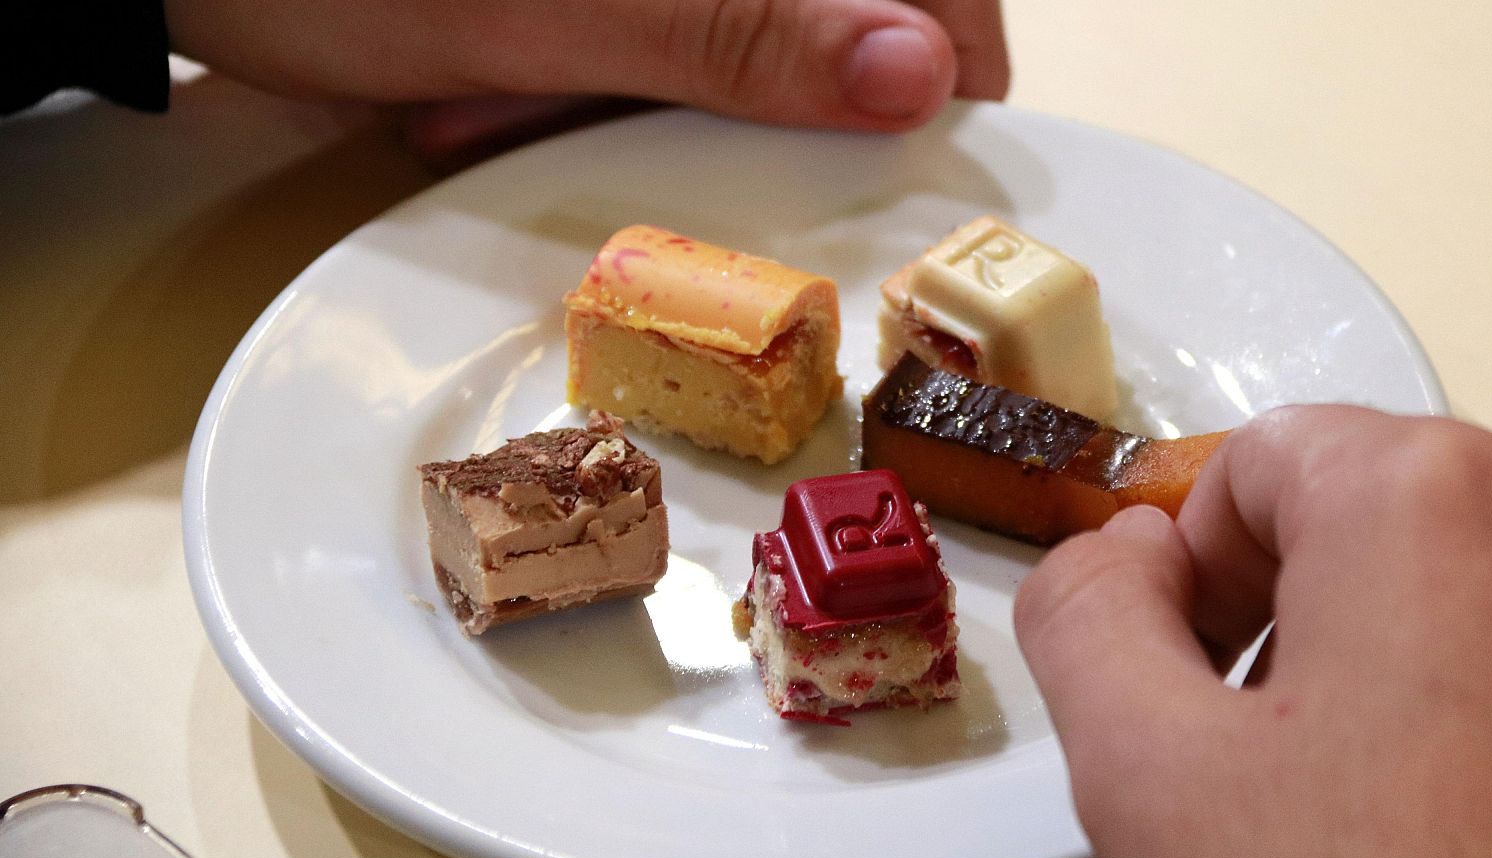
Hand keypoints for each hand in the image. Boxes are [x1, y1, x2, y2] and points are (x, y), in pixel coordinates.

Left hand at [162, 0, 1008, 167]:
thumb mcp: (554, 8)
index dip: (940, 50)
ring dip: (641, 108)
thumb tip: (919, 73)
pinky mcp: (609, 0)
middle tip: (628, 125)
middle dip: (736, 100)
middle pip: (825, 15)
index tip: (913, 146)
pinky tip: (487, 94)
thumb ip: (741, 34)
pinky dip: (587, 96)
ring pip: (732, 51)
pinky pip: (653, 60)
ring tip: (515, 102)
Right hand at [1015, 405, 1491, 857]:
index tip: (1186, 675)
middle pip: (1370, 516)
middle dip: (1288, 618)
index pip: (1258, 461)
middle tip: (1261, 761)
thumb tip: (1110, 557)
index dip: (1192, 569)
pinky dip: (1483, 710)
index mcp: (1431, 503)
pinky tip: (1453, 825)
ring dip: (1387, 670)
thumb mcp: (1144, 771)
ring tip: (1360, 810)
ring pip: (1464, 590)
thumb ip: (1083, 616)